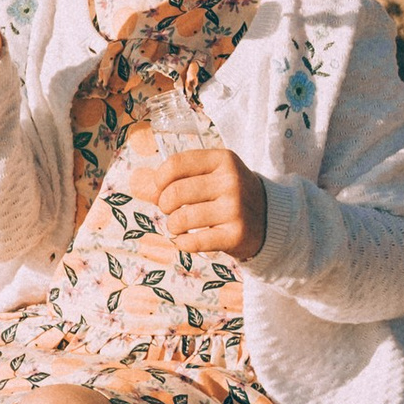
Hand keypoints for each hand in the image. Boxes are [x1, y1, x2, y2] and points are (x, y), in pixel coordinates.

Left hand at [150, 145, 267, 261]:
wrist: (268, 219)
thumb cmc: (228, 194)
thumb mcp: (208, 176)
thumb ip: (172, 178)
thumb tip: (135, 182)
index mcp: (223, 160)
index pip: (176, 164)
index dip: (159, 180)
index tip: (161, 189)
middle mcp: (231, 181)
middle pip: (175, 193)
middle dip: (164, 205)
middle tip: (171, 210)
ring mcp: (235, 209)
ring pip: (181, 219)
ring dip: (173, 226)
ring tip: (180, 225)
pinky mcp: (235, 235)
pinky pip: (193, 242)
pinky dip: (183, 243)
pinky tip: (188, 239)